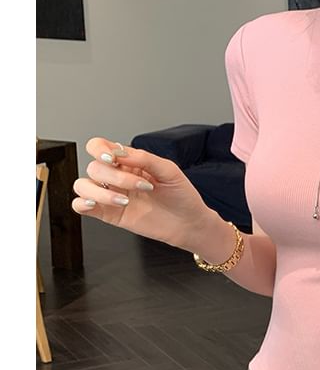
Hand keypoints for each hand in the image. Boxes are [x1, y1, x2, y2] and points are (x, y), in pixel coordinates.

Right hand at [71, 137, 212, 249]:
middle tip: (142, 187)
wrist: (188, 223)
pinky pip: (81, 206)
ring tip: (125, 201)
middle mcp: (117, 177)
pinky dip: (81, 204)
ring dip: (100, 192)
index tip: (113, 159)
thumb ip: (144, 158)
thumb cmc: (181, 196)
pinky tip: (95, 205)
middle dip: (117, 178)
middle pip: (94, 168)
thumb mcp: (169, 170)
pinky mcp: (109, 214)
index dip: (99, 150)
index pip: (99, 146)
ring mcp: (111, 195)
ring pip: (83, 185)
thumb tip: (120, 152)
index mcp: (129, 162)